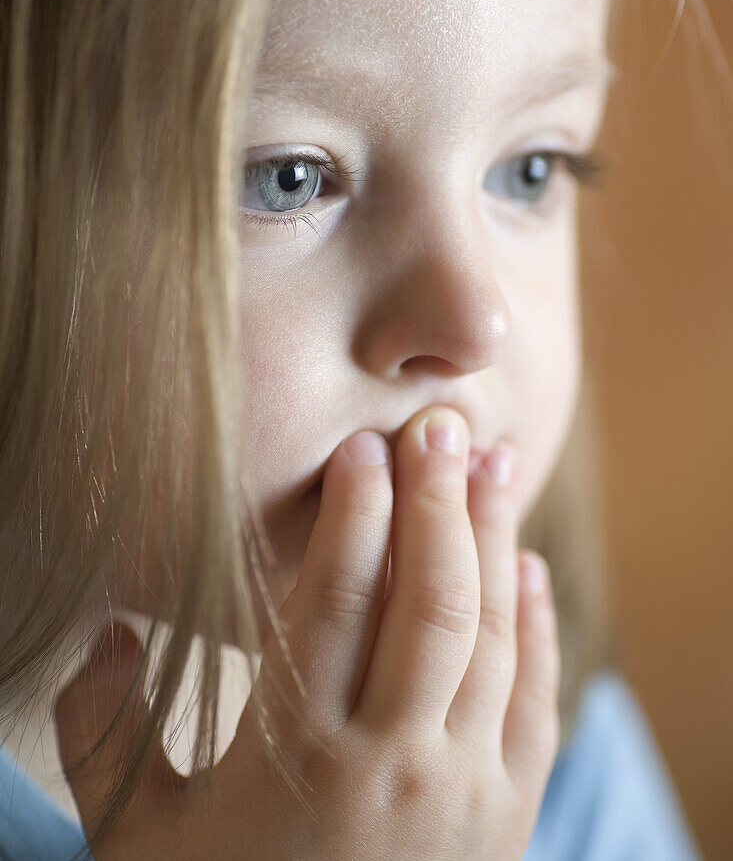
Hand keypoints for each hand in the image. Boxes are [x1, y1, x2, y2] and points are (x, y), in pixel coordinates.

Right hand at [55, 404, 560, 858]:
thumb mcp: (138, 838)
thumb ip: (104, 734)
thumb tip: (105, 637)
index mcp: (298, 755)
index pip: (336, 601)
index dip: (353, 513)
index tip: (361, 446)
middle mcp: (393, 763)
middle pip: (428, 600)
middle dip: (437, 498)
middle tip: (439, 424)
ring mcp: (464, 791)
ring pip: (491, 635)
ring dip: (494, 538)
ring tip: (491, 463)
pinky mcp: (510, 816)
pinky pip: (535, 700)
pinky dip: (537, 625)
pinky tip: (526, 566)